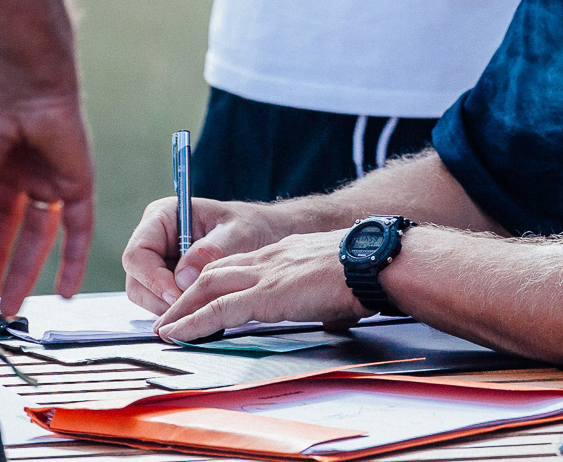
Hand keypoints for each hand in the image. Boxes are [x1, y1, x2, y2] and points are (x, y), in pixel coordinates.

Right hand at [0, 85, 93, 313]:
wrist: (22, 78)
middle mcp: (16, 174)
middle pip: (5, 235)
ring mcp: (45, 177)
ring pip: (35, 238)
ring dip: (23, 274)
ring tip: (9, 310)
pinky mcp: (75, 179)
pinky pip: (78, 226)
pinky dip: (72, 259)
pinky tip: (64, 291)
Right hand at [123, 195, 295, 315]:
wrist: (265, 236)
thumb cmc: (251, 226)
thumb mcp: (238, 233)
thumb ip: (212, 251)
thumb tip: (182, 277)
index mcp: (163, 217)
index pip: (138, 253)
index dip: (152, 279)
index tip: (178, 296)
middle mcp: (154, 239)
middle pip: (137, 280)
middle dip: (161, 299)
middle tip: (190, 311)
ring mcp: (159, 262)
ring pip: (146, 296)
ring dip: (170, 309)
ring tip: (200, 311)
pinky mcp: (168, 282)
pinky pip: (162, 304)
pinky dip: (178, 312)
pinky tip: (201, 312)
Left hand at [155, 231, 358, 341]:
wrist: (373, 261)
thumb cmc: (365, 272)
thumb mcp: (336, 278)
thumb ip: (326, 293)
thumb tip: (336, 316)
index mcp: (286, 254)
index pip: (240, 265)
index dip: (215, 282)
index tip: (199, 298)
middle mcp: (270, 258)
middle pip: (216, 272)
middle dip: (188, 294)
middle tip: (169, 315)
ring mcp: (266, 274)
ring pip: (209, 287)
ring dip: (182, 308)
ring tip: (164, 328)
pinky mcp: (266, 294)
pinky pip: (219, 309)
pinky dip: (193, 322)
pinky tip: (177, 334)